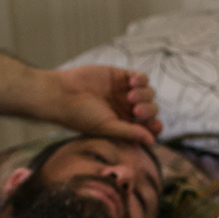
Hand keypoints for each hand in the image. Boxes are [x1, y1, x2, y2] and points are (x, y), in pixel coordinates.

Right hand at [46, 66, 162, 144]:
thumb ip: (129, 132)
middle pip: (151, 109)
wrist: (62, 93)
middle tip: (136, 110)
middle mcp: (126, 110)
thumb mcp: (106, 127)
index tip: (156, 125)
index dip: (156, 126)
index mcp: (125, 125)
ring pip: (148, 93)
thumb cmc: (80, 116)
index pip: (148, 127)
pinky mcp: (120, 76)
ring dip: (145, 94)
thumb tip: (151, 141)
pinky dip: (141, 79)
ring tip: (130, 95)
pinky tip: (132, 81)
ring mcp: (124, 92)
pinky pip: (140, 77)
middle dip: (148, 110)